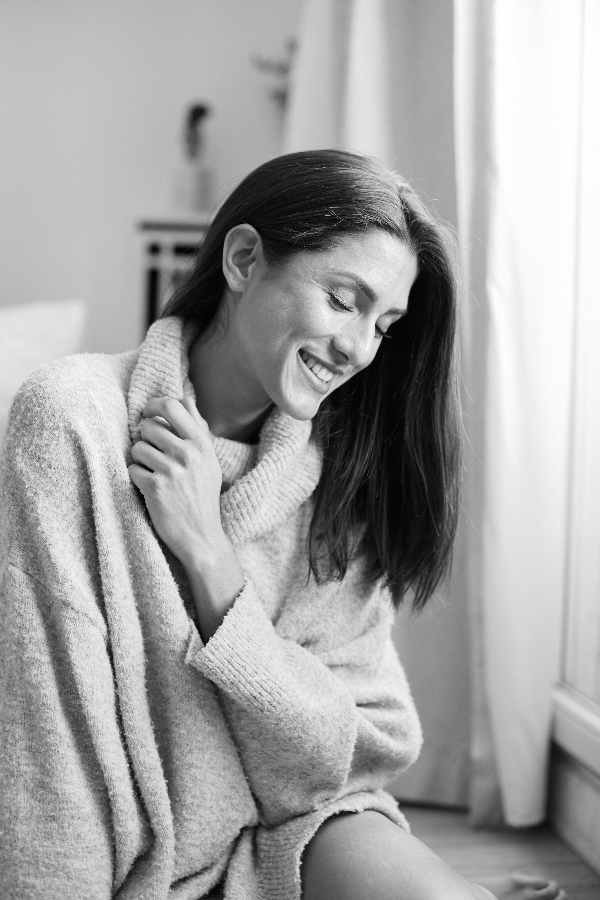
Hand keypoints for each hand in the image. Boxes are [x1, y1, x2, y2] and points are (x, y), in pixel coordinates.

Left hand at [128, 396, 223, 569]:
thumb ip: (197, 428)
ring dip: (139, 459)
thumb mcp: (209, 460)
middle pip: (148, 427)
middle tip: (150, 452)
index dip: (153, 406)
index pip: (172, 406)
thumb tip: (186, 398)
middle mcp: (188, 454)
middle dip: (144, 438)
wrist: (201, 536)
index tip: (147, 414)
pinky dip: (136, 477)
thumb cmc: (203, 495)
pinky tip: (148, 486)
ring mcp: (172, 470)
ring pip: (137, 448)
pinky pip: (132, 468)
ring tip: (152, 472)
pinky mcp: (155, 488)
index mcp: (202, 443)